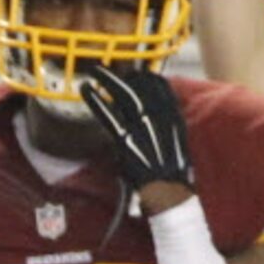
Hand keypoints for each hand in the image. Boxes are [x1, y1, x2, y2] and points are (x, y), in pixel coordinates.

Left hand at [79, 65, 192, 190]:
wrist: (168, 193)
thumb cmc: (171, 172)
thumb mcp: (177, 142)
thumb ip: (167, 122)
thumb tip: (153, 108)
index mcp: (174, 117)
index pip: (160, 86)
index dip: (145, 76)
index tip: (135, 72)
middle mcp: (160, 118)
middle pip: (141, 86)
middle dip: (125, 74)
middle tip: (110, 70)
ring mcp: (142, 128)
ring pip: (125, 94)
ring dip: (108, 79)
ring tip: (95, 71)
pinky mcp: (126, 140)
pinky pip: (108, 115)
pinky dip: (95, 101)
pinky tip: (86, 89)